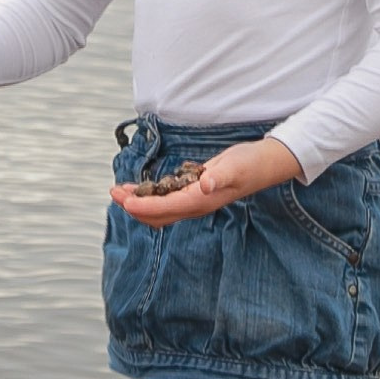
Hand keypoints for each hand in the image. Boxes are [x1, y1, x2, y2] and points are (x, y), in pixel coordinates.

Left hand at [111, 136, 301, 222]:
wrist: (266, 164)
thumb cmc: (251, 163)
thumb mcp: (236, 166)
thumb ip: (220, 175)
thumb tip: (205, 184)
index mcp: (201, 200)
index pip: (165, 209)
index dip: (142, 206)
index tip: (123, 201)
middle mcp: (196, 205)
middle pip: (158, 215)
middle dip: (133, 206)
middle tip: (114, 192)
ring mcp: (195, 201)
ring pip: (160, 211)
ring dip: (138, 203)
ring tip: (119, 190)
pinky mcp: (195, 193)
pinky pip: (167, 201)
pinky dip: (149, 196)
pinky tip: (140, 187)